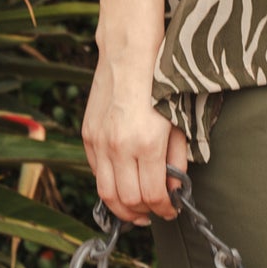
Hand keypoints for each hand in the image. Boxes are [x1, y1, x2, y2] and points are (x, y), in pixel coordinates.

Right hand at [82, 57, 189, 223]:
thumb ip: (176, 160)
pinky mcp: (88, 134)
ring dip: (122, 208)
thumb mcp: (178, 122)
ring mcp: (99, 141)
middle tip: (155, 213)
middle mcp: (119, 145)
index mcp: (146, 142)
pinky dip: (109, 184)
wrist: (129, 54)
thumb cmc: (160, 85)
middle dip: (144, 213)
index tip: (172, 211)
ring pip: (106, 193)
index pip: (153, 194)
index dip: (165, 209)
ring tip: (136, 209)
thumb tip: (174, 190)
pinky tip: (123, 183)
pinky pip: (96, 172)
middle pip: (127, 200)